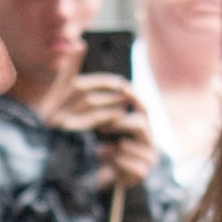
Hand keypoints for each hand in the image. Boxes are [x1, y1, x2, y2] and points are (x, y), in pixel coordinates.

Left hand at [43, 74, 158, 187]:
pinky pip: (130, 163)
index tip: (121, 89)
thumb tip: (77, 43)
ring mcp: (146, 156)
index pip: (141, 105)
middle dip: (119, 124)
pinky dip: (115, 163)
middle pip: (141, 122)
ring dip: (114, 147)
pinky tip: (106, 164)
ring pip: (133, 144)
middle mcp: (146, 137)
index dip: (134, 97)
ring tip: (101, 151)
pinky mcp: (141, 173)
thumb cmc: (86, 142)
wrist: (86, 178)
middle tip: (100, 128)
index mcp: (137, 122)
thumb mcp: (77, 109)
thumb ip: (76, 77)